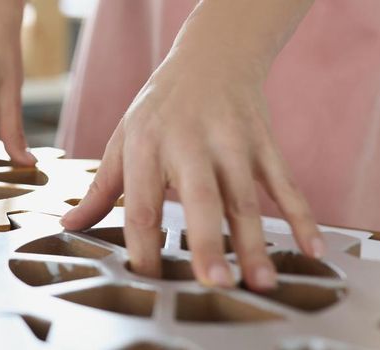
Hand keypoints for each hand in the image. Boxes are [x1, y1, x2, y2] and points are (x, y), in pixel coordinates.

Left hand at [59, 62, 323, 290]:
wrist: (210, 59)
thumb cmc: (157, 110)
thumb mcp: (122, 142)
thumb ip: (100, 190)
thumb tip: (67, 227)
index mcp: (145, 148)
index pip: (143, 206)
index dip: (144, 246)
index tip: (149, 280)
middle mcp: (189, 145)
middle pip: (200, 200)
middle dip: (207, 242)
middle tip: (214, 283)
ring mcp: (231, 143)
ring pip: (246, 199)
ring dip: (255, 243)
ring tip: (260, 283)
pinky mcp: (264, 143)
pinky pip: (285, 184)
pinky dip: (303, 216)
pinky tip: (312, 250)